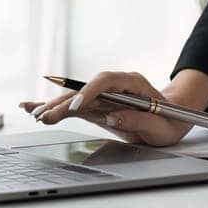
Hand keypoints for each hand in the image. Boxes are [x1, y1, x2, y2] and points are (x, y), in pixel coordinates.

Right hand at [19, 70, 200, 147]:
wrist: (172, 119)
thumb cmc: (170, 121)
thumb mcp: (160, 125)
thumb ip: (139, 120)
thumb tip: (113, 118)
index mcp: (133, 83)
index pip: (107, 81)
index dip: (90, 92)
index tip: (78, 106)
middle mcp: (115, 85)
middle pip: (86, 89)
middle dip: (65, 102)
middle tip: (46, 116)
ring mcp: (105, 95)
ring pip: (76, 98)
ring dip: (55, 106)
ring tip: (34, 114)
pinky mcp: (97, 107)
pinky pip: (75, 106)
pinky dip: (56, 109)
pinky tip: (35, 109)